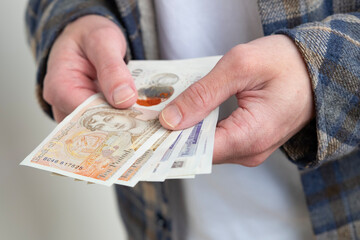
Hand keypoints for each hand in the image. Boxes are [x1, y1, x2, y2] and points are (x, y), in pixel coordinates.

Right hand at [44, 15, 136, 121]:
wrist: (87, 35)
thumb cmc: (90, 35)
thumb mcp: (103, 41)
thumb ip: (112, 68)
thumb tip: (124, 99)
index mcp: (60, 87)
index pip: (86, 115)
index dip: (113, 119)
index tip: (138, 121)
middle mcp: (62, 104)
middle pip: (92, 125)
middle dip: (119, 125)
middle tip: (147, 125)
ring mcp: (74, 111)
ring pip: (99, 127)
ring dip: (121, 124)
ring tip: (145, 121)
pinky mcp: (87, 113)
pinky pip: (104, 122)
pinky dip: (120, 119)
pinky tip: (138, 117)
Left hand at [159, 35, 314, 166]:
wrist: (316, 69)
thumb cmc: (286, 64)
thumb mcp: (240, 67)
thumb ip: (203, 94)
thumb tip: (170, 119)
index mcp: (250, 137)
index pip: (198, 151)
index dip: (169, 142)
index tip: (146, 132)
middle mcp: (250, 151)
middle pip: (199, 151)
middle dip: (173, 135)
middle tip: (150, 116)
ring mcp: (250, 149)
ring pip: (206, 146)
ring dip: (186, 130)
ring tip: (165, 112)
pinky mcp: (248, 141)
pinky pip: (217, 140)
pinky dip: (200, 128)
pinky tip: (187, 113)